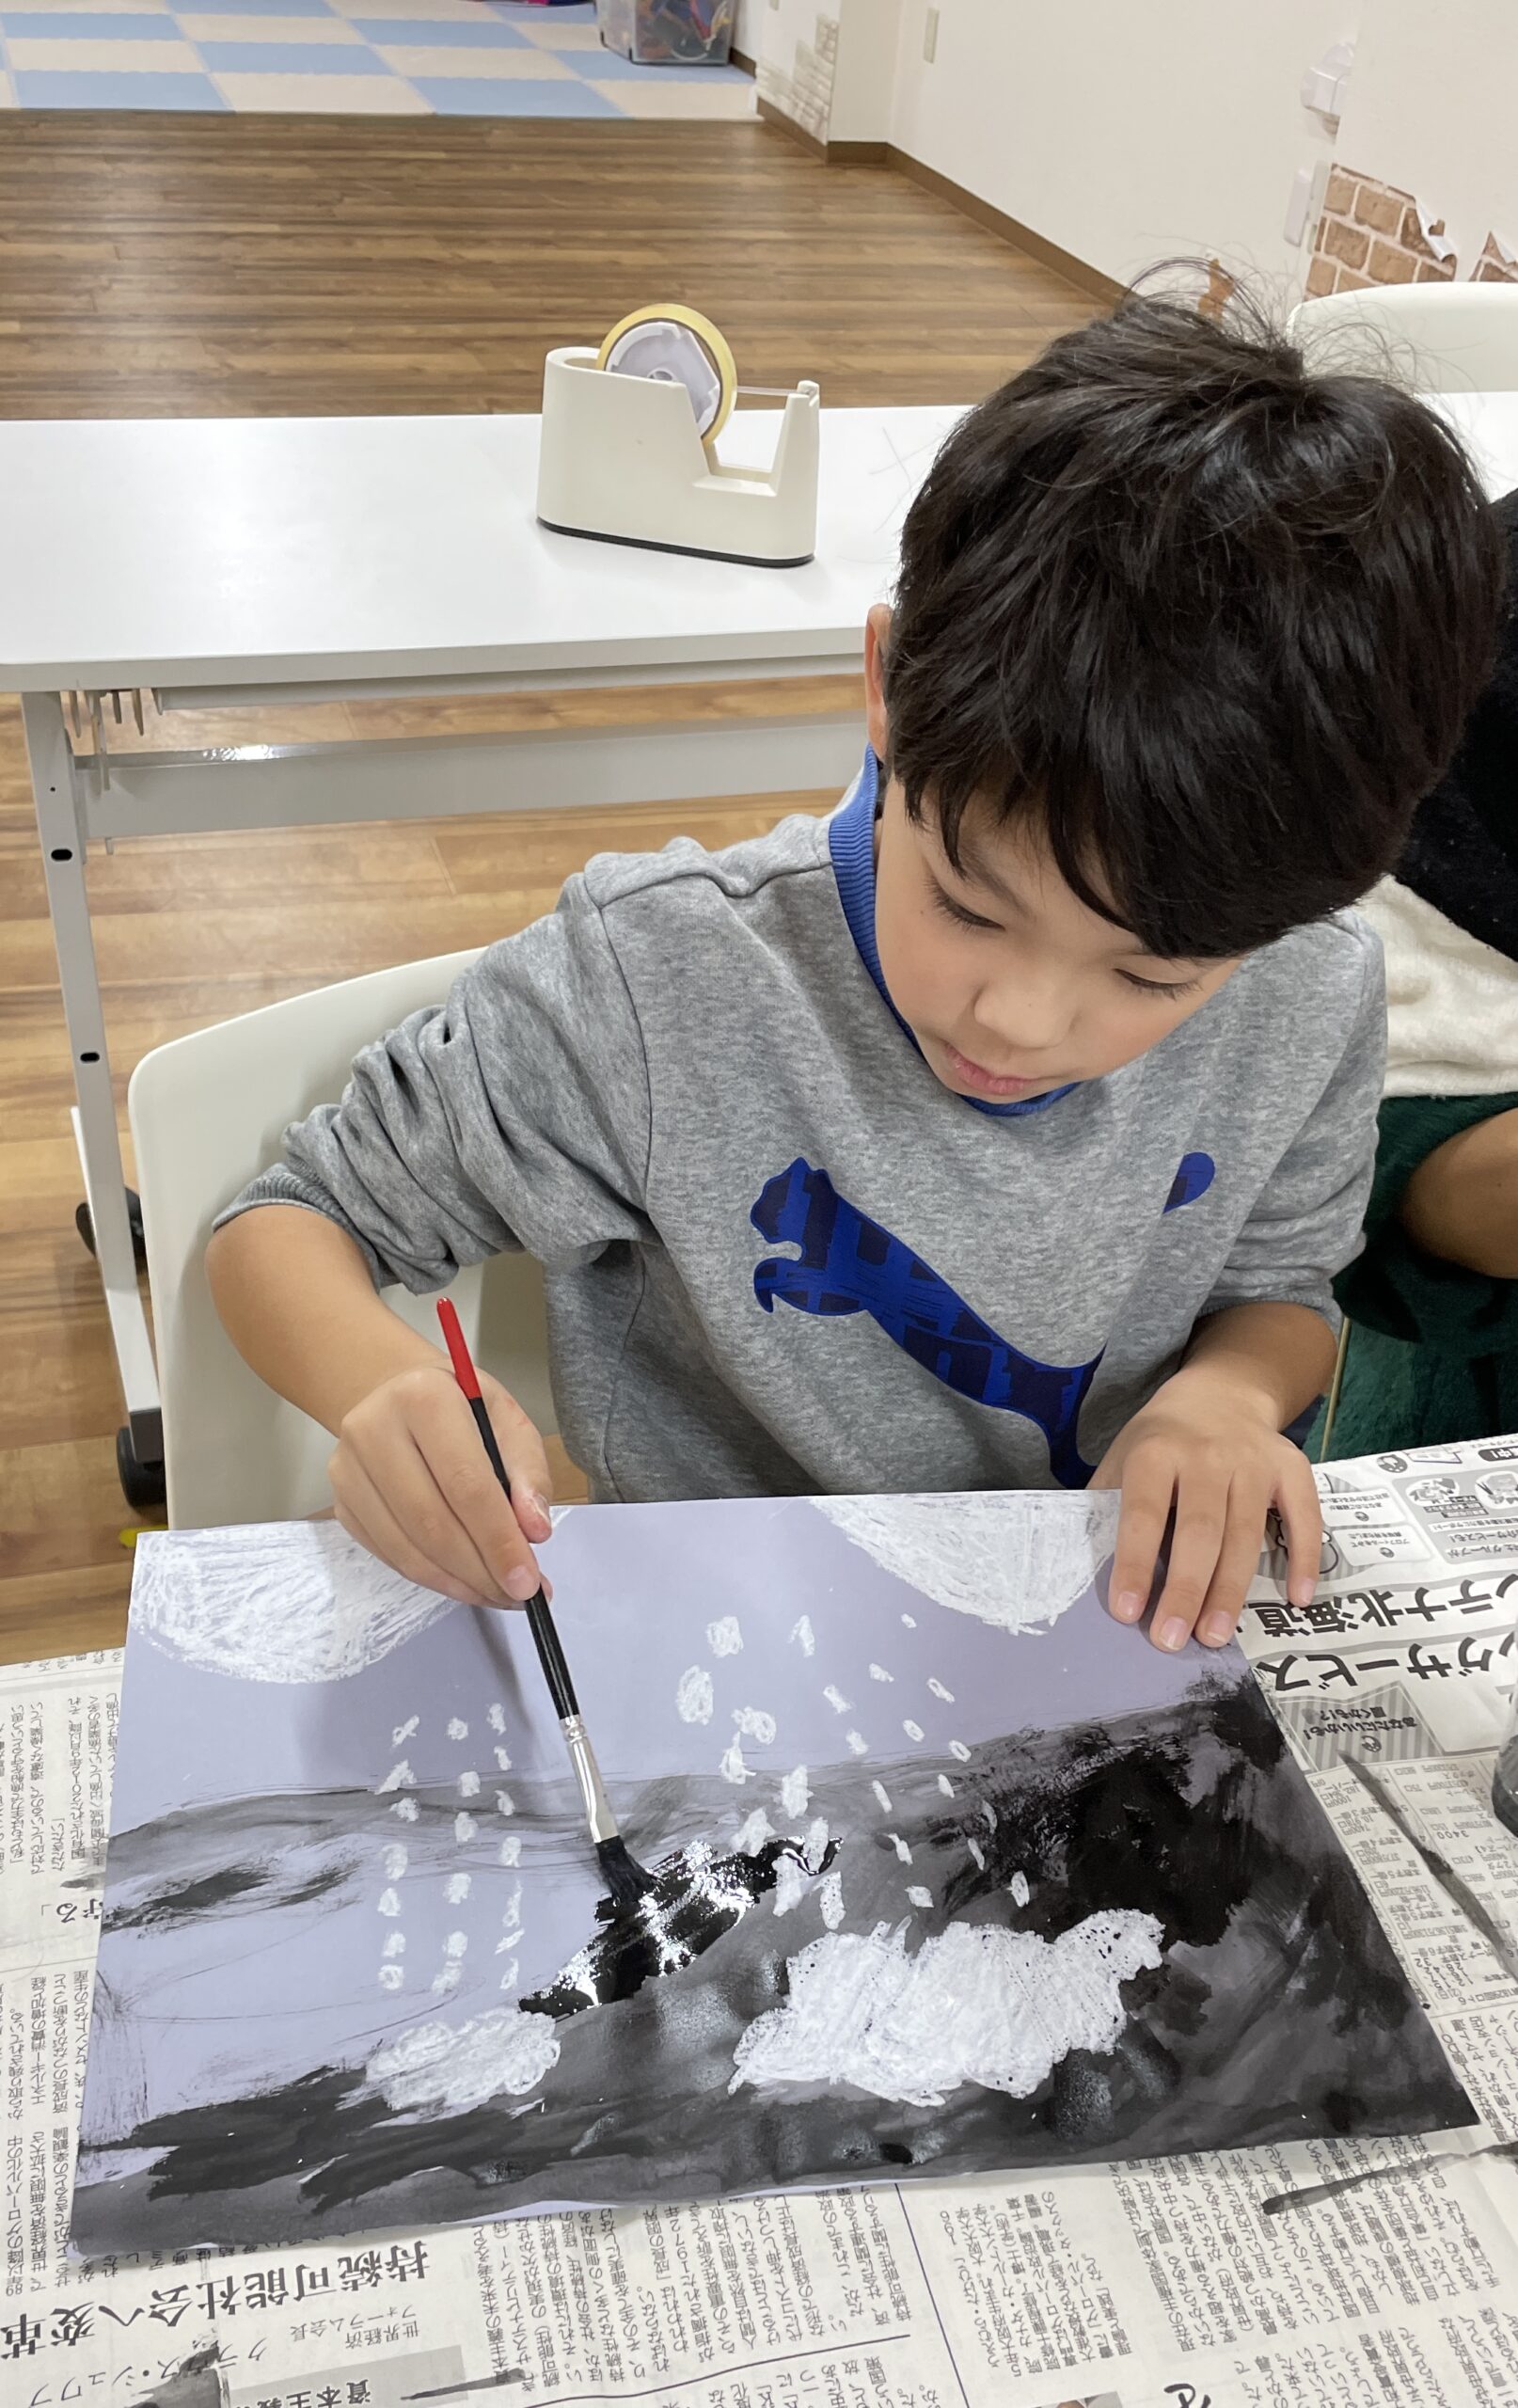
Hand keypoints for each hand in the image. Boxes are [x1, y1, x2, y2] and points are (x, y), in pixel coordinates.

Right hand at [328, 1362, 552, 1608]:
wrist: (398, 1393)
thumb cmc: (461, 1407)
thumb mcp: (508, 1421)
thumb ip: (529, 1474)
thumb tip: (535, 1532)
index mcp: (424, 1398)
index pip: (465, 1483)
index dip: (498, 1540)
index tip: (527, 1581)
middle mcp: (374, 1429)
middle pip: (431, 1521)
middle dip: (479, 1570)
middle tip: (516, 1595)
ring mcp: (347, 1468)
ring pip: (405, 1546)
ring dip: (456, 1582)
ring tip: (495, 1593)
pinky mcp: (340, 1500)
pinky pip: (387, 1553)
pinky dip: (429, 1576)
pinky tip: (462, 1581)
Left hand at [1090, 1364, 1320, 1651]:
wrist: (1222, 1393)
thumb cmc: (1162, 1441)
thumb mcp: (1123, 1458)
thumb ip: (1108, 1506)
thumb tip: (1087, 1572)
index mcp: (1156, 1453)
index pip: (1143, 1515)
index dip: (1134, 1564)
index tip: (1127, 1612)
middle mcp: (1207, 1455)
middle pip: (1199, 1531)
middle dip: (1185, 1590)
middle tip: (1172, 1640)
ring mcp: (1254, 1461)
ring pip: (1245, 1534)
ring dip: (1231, 1590)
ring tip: (1215, 1636)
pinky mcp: (1292, 1469)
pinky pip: (1304, 1516)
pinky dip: (1304, 1557)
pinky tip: (1298, 1598)